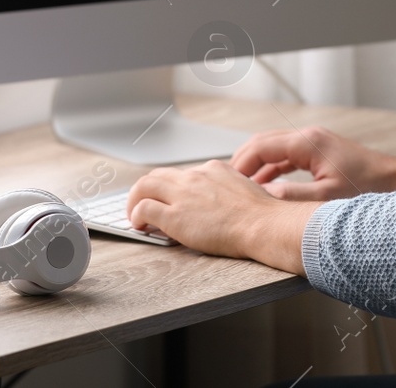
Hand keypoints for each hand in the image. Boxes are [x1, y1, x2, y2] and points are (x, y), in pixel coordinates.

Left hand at [126, 160, 316, 272]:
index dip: (171, 187)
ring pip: (144, 186)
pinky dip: (136, 215)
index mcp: (212, 169)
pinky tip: (139, 225)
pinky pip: (144, 208)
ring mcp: (183, 194)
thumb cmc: (261, 215)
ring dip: (135, 199)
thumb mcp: (243, 190)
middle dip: (147, 188)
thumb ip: (226, 190)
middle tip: (142, 202)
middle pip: (158, 175)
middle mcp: (195, 176)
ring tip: (134, 214)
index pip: (183, 174)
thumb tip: (217, 203)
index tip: (168, 197)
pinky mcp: (175, 215)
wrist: (262, 224)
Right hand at [231, 126, 395, 199]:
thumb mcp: (327, 199)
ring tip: (240, 189)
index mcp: (308, 143)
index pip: (260, 146)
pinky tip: (264, 187)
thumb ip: (292, 198)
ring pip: (273, 150)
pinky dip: (271, 169)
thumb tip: (262, 197)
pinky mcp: (320, 153)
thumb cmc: (369, 189)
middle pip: (263, 143)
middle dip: (242, 164)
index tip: (225, 184)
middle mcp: (309, 138)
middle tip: (226, 186)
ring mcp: (314, 144)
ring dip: (256, 167)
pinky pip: (286, 157)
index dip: (240, 165)